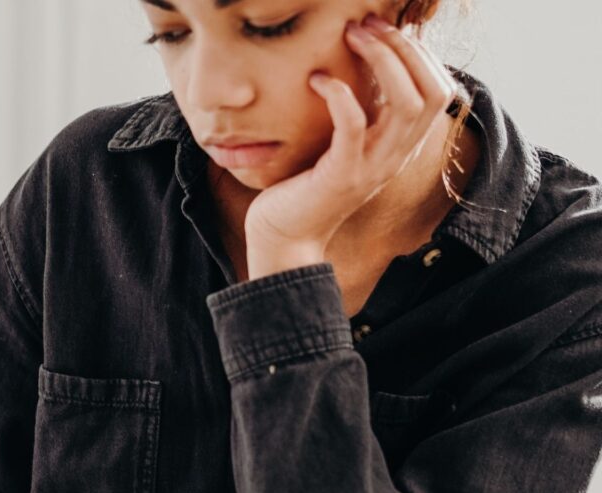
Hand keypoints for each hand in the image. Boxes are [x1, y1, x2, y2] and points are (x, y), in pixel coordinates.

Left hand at [244, 13, 457, 278]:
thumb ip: (364, 117)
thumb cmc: (306, 187)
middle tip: (368, 23)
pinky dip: (340, 94)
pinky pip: (353, 124)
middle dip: (405, 47)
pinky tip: (317, 80)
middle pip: (432, 90)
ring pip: (406, 102)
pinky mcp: (341, 174)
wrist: (284, 237)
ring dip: (382, 59)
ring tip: (351, 35)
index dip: (421, 54)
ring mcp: (372, 167)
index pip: (440, 91)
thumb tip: (364, 70)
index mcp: (402, 147)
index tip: (386, 30)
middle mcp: (396, 156)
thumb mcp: (345, 147)